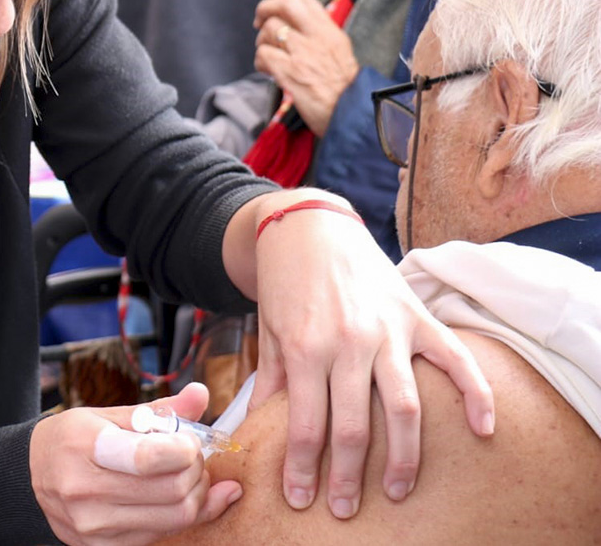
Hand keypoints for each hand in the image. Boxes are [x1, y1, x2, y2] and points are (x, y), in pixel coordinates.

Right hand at [30, 383, 242, 545]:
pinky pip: (163, 535)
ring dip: (195, 493)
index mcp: (84, 446)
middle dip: (195, 469)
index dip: (184, 450)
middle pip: (171, 489)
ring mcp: (92, 523)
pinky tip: (176, 497)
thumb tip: (201, 394)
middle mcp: (84, 489)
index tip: (188, 442)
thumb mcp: (108, 415)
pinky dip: (181, 515)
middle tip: (190, 456)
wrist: (32, 474)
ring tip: (185, 475)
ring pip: (175, 517)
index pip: (148, 458)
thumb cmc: (74, 439)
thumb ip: (158, 410)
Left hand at [246, 190, 494, 518]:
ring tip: (399, 490)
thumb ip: (269, 381)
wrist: (309, 227)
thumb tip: (254, 429)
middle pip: (355, 426)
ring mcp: (389, 330)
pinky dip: (475, 394)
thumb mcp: (270, 333)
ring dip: (404, 456)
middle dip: (349, 475)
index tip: (302, 499)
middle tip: (345, 509)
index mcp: (306, 349)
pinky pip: (455, 360)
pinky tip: (483, 430)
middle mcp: (349, 343)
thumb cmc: (285, 285)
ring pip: (404, 407)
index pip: (306, 424)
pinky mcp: (417, 316)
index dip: (303, 467)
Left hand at [253, 0, 358, 135]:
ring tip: (268, 54)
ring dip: (262, 42)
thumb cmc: (345, 90)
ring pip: (269, 30)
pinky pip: (263, 55)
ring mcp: (301, 53)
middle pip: (284, 6)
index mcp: (330, 32)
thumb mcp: (340, 53)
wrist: (351, 114)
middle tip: (259, 21)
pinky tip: (268, 71)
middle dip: (265, 9)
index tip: (275, 11)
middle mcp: (316, 37)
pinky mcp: (289, 72)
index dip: (283, 2)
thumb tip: (298, 30)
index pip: (304, 1)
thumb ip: (320, 38)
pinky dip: (260, 62)